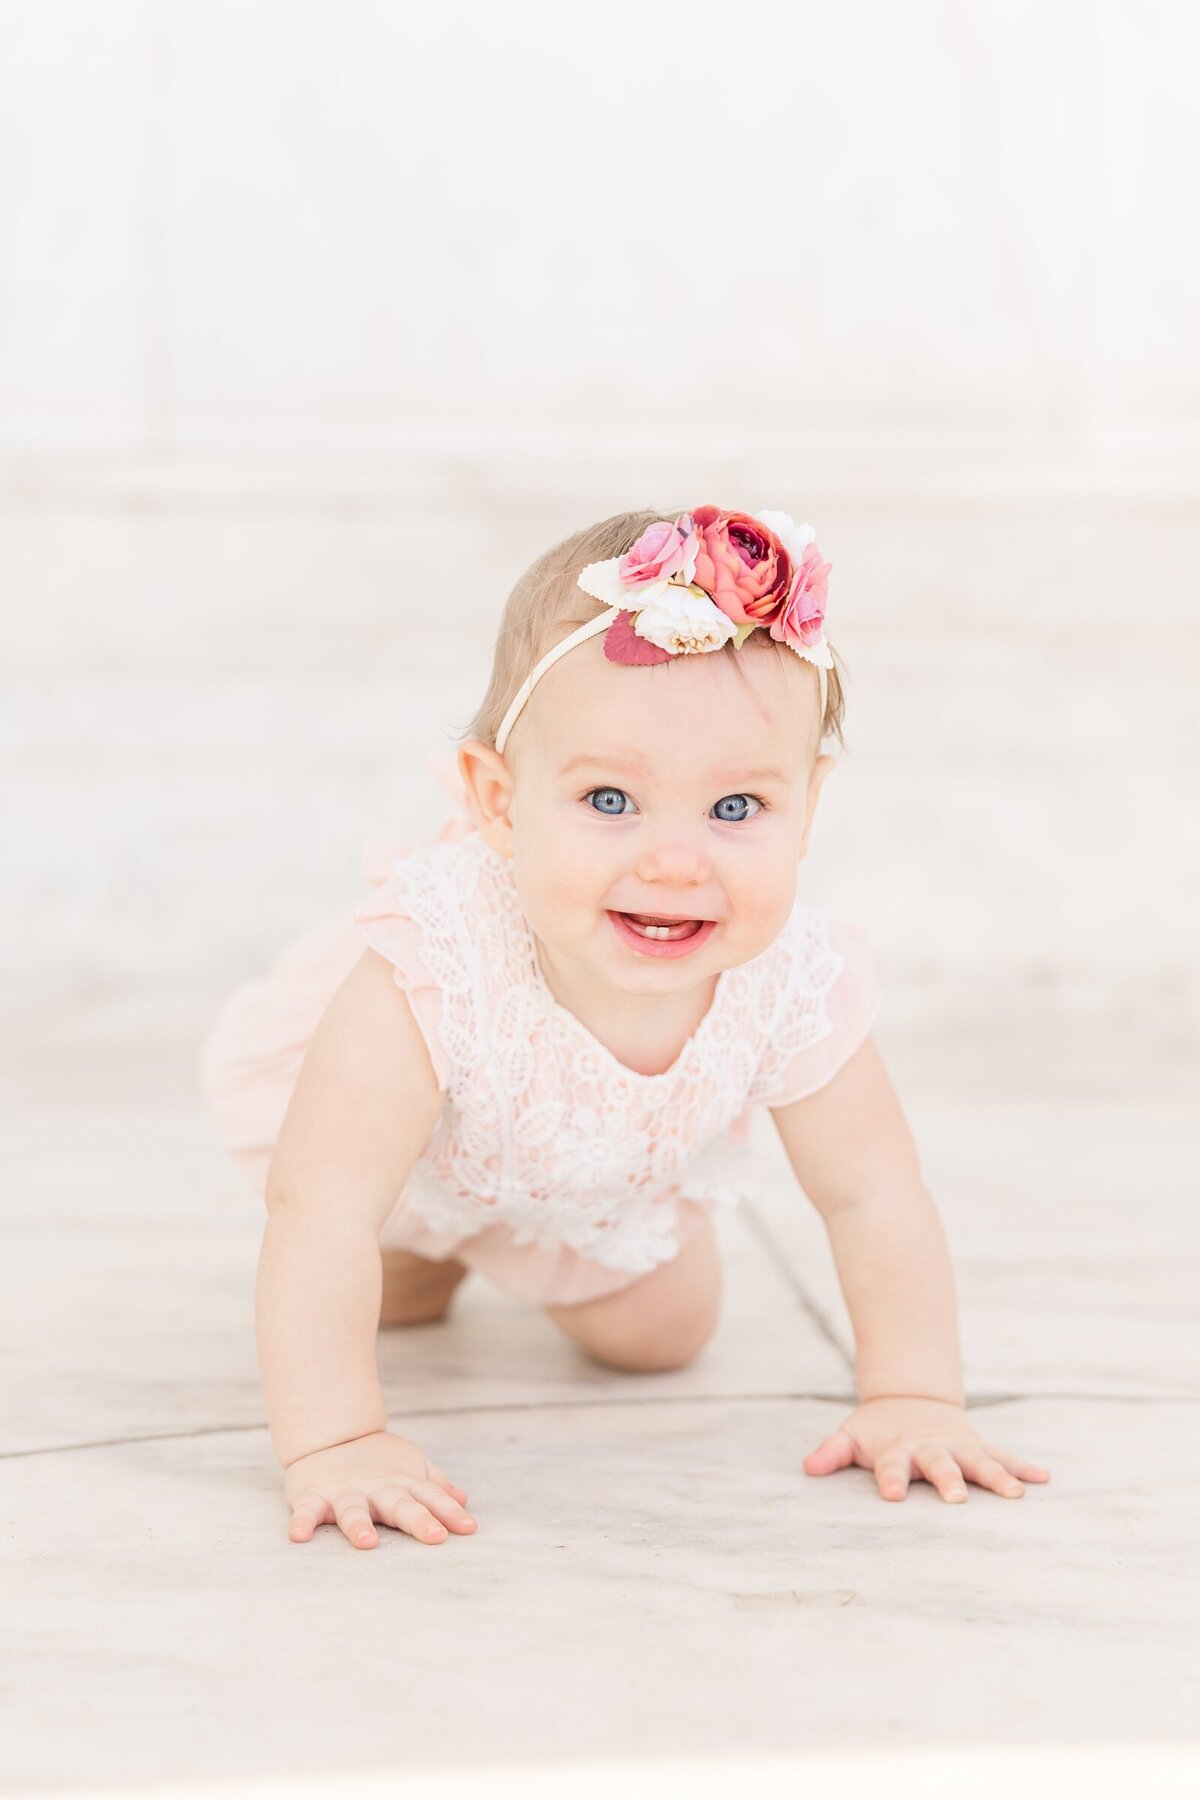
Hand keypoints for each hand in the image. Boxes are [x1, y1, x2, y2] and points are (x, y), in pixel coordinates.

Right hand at [283, 1429, 476, 1548]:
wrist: (329, 1435)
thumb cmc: (376, 1461)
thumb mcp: (409, 1468)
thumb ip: (434, 1486)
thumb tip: (464, 1500)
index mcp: (401, 1482)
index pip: (431, 1497)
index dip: (450, 1512)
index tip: (469, 1529)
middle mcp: (376, 1487)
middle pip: (400, 1505)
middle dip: (418, 1521)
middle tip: (436, 1537)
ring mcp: (345, 1491)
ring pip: (353, 1509)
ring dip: (359, 1525)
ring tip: (367, 1542)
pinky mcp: (314, 1495)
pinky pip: (307, 1511)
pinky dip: (302, 1522)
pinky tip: (298, 1537)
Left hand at [802, 1395, 1050, 1502]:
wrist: (910, 1399)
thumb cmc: (877, 1429)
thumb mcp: (851, 1435)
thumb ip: (832, 1452)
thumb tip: (808, 1467)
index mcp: (898, 1449)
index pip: (892, 1466)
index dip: (890, 1479)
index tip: (892, 1496)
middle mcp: (931, 1447)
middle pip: (940, 1464)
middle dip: (949, 1480)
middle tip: (956, 1499)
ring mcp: (958, 1446)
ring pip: (980, 1462)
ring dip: (997, 1477)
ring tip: (1016, 1494)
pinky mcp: (978, 1446)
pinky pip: (1004, 1457)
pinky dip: (1023, 1467)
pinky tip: (1045, 1478)